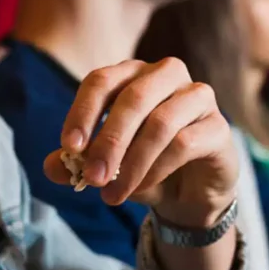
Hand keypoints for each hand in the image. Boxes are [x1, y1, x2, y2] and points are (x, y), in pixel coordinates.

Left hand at [44, 58, 237, 227]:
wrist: (188, 193)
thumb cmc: (142, 166)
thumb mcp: (104, 166)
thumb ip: (76, 163)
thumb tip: (50, 167)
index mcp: (132, 74)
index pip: (101, 81)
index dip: (83, 113)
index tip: (68, 148)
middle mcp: (166, 75)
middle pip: (133, 98)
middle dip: (108, 142)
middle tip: (91, 179)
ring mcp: (197, 97)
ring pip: (160, 122)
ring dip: (132, 163)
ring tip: (113, 195)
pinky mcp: (218, 126)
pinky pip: (184, 144)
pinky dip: (157, 169)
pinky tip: (141, 189)